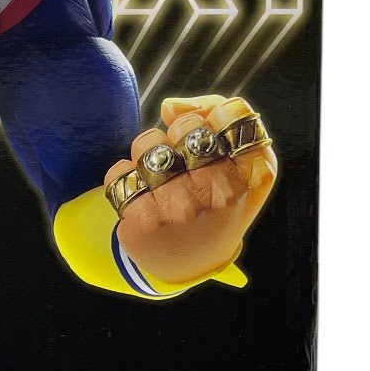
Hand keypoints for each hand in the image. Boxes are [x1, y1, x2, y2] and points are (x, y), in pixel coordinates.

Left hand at [103, 94, 277, 286]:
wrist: (192, 263)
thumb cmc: (217, 201)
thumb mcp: (241, 164)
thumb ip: (217, 118)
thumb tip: (169, 107)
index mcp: (251, 176)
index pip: (231, 114)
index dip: (215, 115)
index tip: (212, 135)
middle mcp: (220, 194)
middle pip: (186, 126)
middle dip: (178, 134)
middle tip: (184, 159)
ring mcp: (181, 208)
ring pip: (148, 144)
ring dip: (147, 153)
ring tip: (160, 177)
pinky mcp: (144, 221)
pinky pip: (119, 172)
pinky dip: (125, 177)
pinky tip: (141, 196)